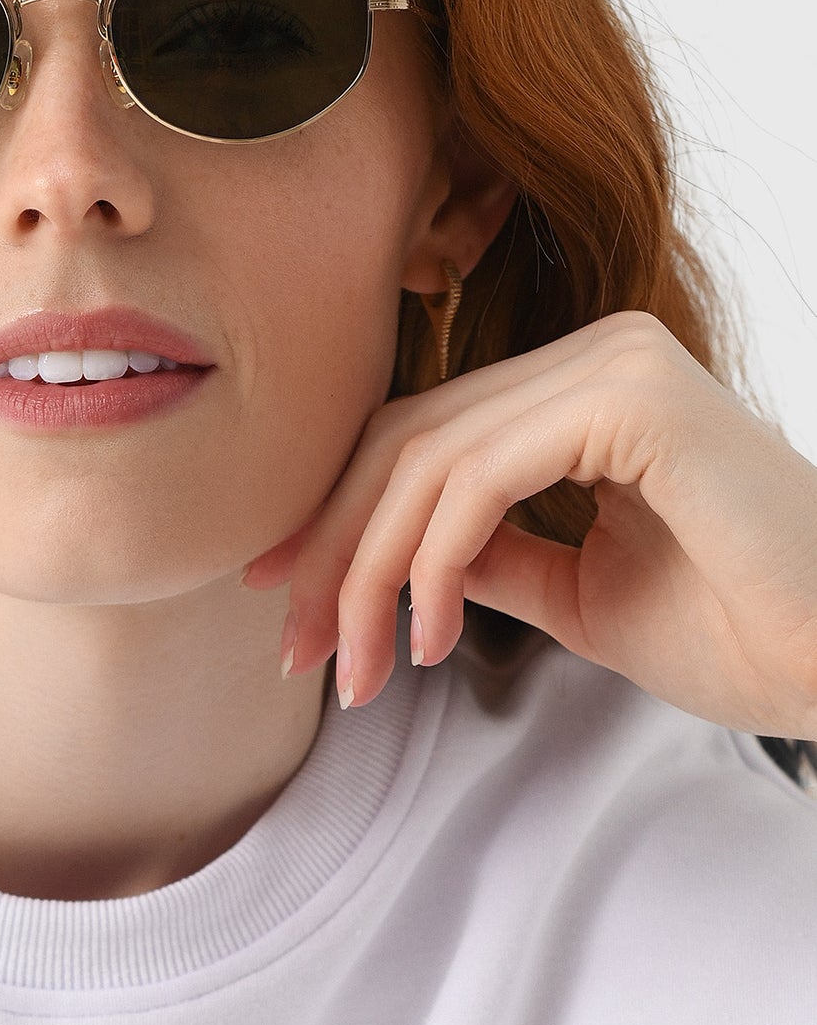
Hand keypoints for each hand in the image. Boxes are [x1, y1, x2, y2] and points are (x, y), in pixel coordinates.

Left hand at [241, 311, 816, 738]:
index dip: (339, 517)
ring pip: (427, 459)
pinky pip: (480, 477)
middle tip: (297, 650)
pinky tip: (426, 638)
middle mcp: (595, 356)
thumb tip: (398, 557)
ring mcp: (614, 364)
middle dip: (334, 551)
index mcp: (585, 391)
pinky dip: (431, 562)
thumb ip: (491, 556)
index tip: (288, 601)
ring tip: (357, 669)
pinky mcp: (631, 399)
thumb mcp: (576, 592)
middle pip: (407, 441)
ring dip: (368, 573)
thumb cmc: (737, 632)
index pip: (424, 438)